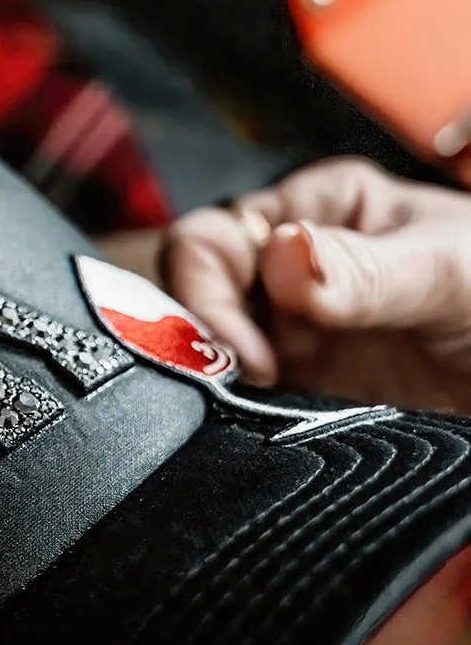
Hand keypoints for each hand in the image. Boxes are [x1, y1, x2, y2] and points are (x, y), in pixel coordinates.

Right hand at [163, 159, 470, 413]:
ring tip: (254, 414)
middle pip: (198, 296)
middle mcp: (295, 269)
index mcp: (322, 212)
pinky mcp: (305, 396)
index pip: (217, 238)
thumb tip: (284, 251)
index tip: (250, 352)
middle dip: (204, 342)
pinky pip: (243, 405)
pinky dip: (238, 419)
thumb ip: (367, 269)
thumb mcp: (448, 272)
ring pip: (213, 354)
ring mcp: (298, 335)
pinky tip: (266, 432)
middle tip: (245, 385)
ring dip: (219, 385)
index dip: (211, 294)